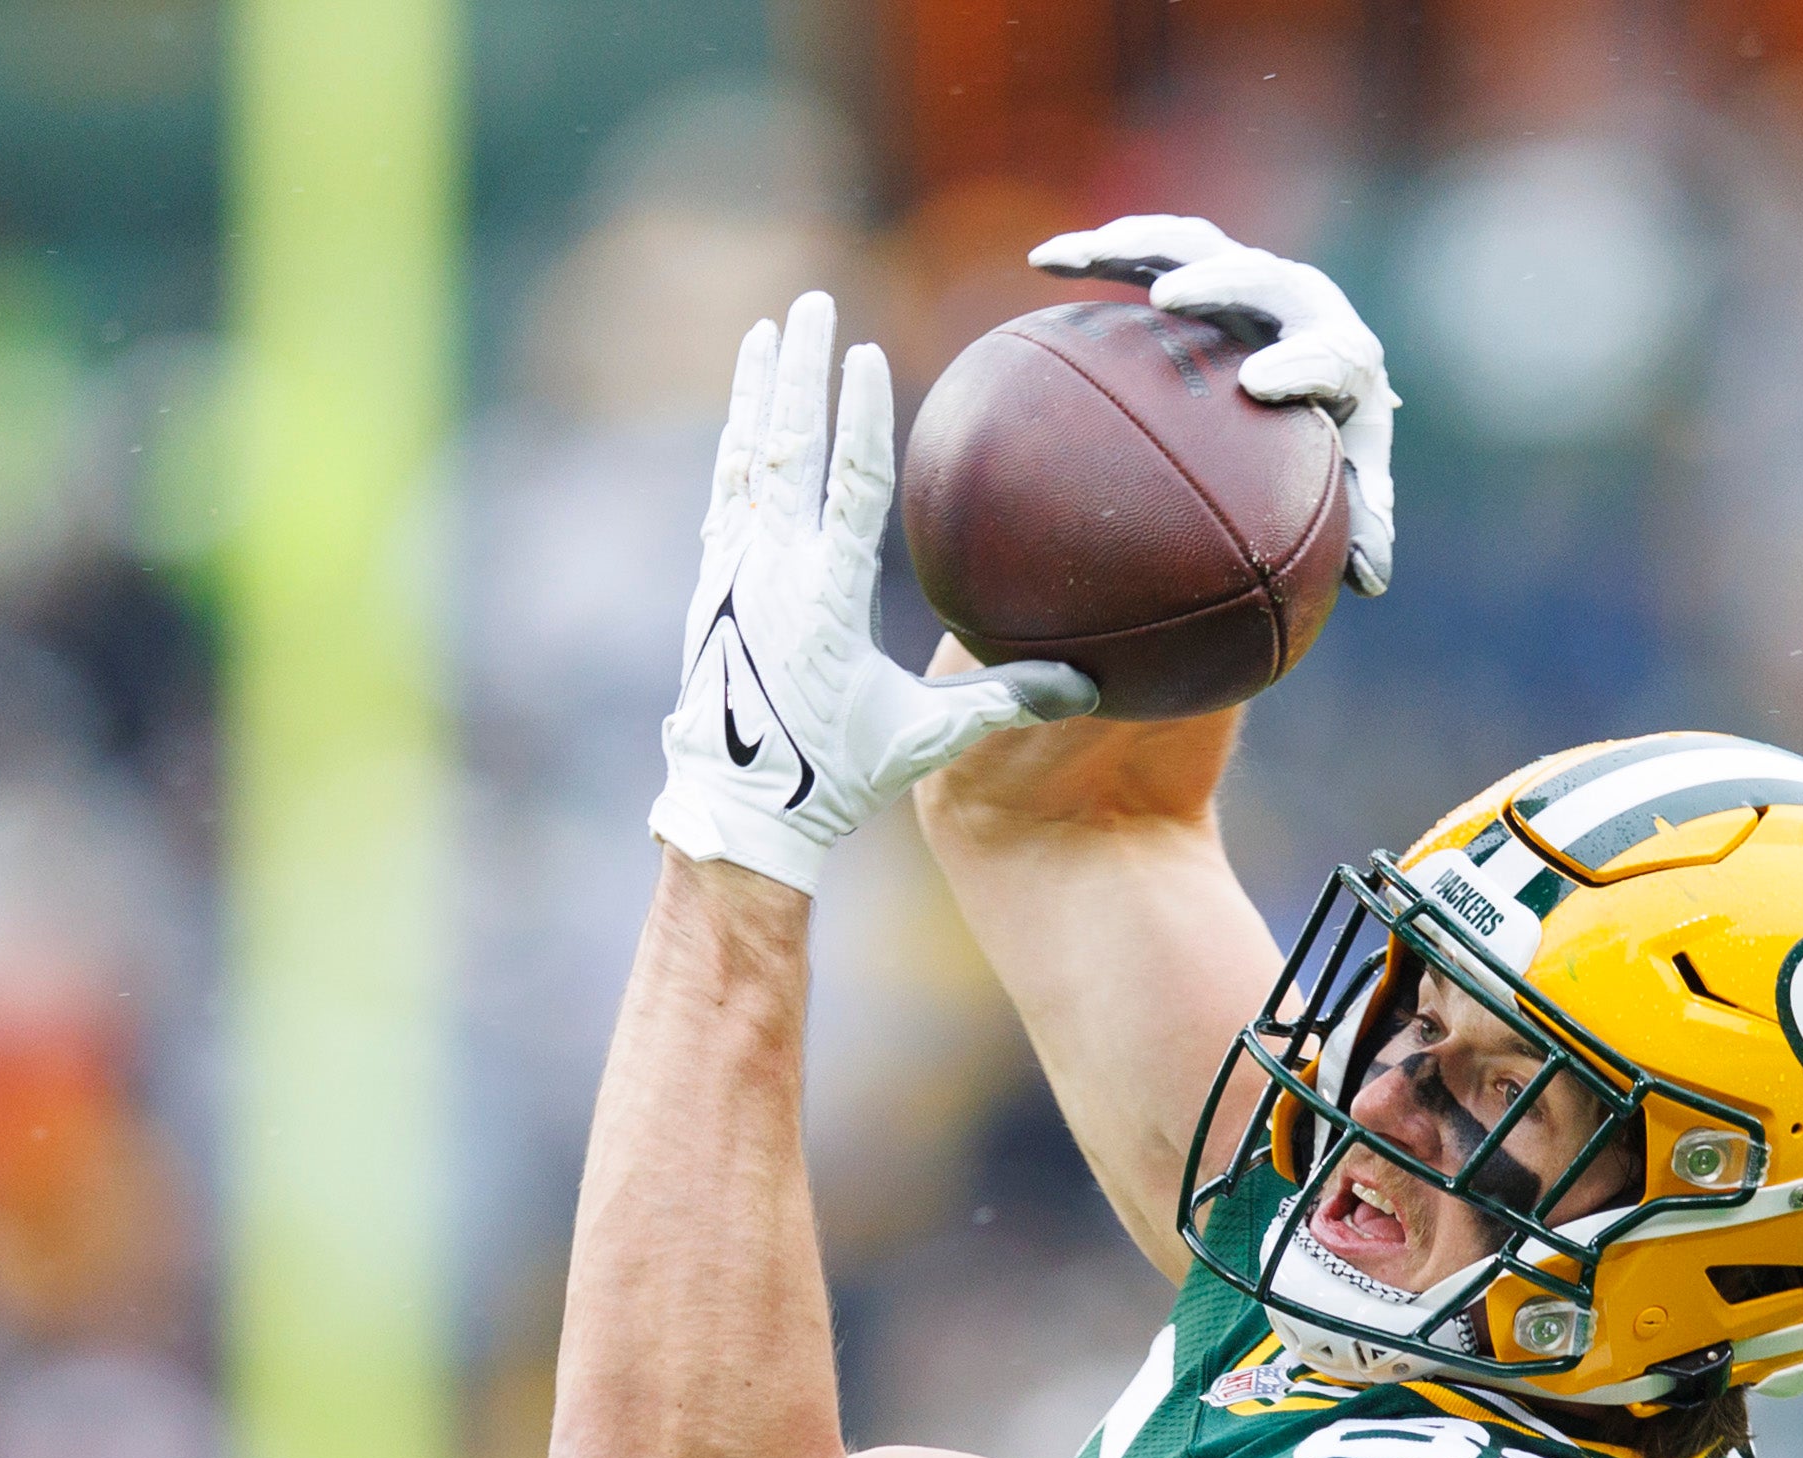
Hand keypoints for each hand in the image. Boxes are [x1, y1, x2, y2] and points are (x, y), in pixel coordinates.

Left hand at [651, 292, 1092, 896]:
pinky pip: (725, 494)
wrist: (736, 809)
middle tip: (811, 302)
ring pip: (748, 460)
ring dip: (759, 390)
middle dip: (800, 372)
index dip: (860, 420)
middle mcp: (777, 573)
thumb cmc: (835, 776)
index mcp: (831, 601)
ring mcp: (737, 574)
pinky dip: (735, 443)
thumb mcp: (924, 740)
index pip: (850, 488)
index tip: (862, 355)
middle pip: (790, 449)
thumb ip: (1002, 702)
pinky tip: (745, 410)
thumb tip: (1090, 685)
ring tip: (768, 328)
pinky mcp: (712, 584)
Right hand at [1029, 217, 1397, 597]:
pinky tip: (1047, 258)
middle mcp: (1300, 303)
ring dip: (1146, 245)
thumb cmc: (1327, 454)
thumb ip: (1357, 528)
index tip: (1257, 383)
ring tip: (1092, 254)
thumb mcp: (1345, 494)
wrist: (1313, 389)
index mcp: (1346, 357)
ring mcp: (1247, 276)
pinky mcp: (1201, 263)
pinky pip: (1149, 249)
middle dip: (1219, 281)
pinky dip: (1101, 248)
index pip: (1335, 355)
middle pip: (1264, 278)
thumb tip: (1370, 579)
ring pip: (1199, 245)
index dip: (1302, 364)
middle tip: (1168, 298)